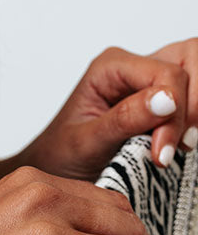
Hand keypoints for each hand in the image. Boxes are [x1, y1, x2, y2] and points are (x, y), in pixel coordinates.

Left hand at [0, 39, 197, 188]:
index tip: (164, 152)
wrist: (52, 172)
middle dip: (193, 105)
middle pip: (190, 62)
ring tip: (179, 146)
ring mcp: (147, 83)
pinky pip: (190, 98)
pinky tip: (179, 143)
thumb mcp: (85, 143)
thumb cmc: (60, 156)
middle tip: (180, 146)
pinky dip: (191, 119)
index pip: (166, 74)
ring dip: (195, 111)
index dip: (175, 111)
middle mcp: (132, 68)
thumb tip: (166, 99)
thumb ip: (124, 120)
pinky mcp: (157, 102)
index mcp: (111, 67)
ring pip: (195, 75)